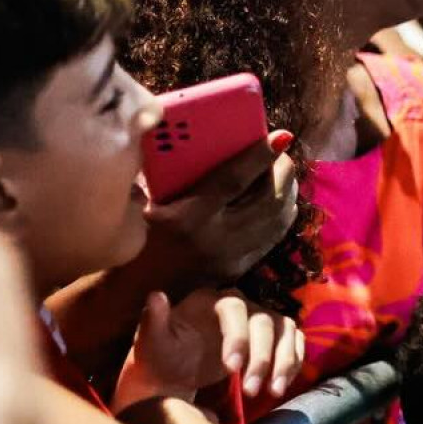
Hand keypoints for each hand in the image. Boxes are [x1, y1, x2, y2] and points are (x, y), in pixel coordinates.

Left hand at [112, 288, 305, 409]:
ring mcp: (260, 321)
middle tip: (250, 391)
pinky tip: (280, 386)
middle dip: (261, 358)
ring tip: (273, 392)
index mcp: (213, 301)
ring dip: (284, 362)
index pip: (235, 309)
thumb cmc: (161, 356)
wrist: (172, 373)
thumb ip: (153, 320)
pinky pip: (294, 344)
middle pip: (265, 322)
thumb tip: (155, 296)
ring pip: (286, 332)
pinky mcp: (273, 339)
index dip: (238, 337)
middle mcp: (242, 305)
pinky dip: (293, 363)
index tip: (232, 369)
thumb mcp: (151, 341)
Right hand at [143, 132, 300, 284]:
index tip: (281, 136)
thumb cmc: (134, 235)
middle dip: (283, 172)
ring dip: (288, 192)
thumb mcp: (146, 202)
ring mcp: (231, 257)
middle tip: (283, 153)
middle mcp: (216, 238)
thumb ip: (171, 173)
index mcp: (187, 217)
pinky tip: (283, 200)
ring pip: (276, 220)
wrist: (135, 288)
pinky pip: (272, 237)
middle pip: (267, 200)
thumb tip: (198, 139)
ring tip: (285, 173)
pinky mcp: (238, 269)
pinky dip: (282, 215)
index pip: (234, 180)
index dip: (260, 156)